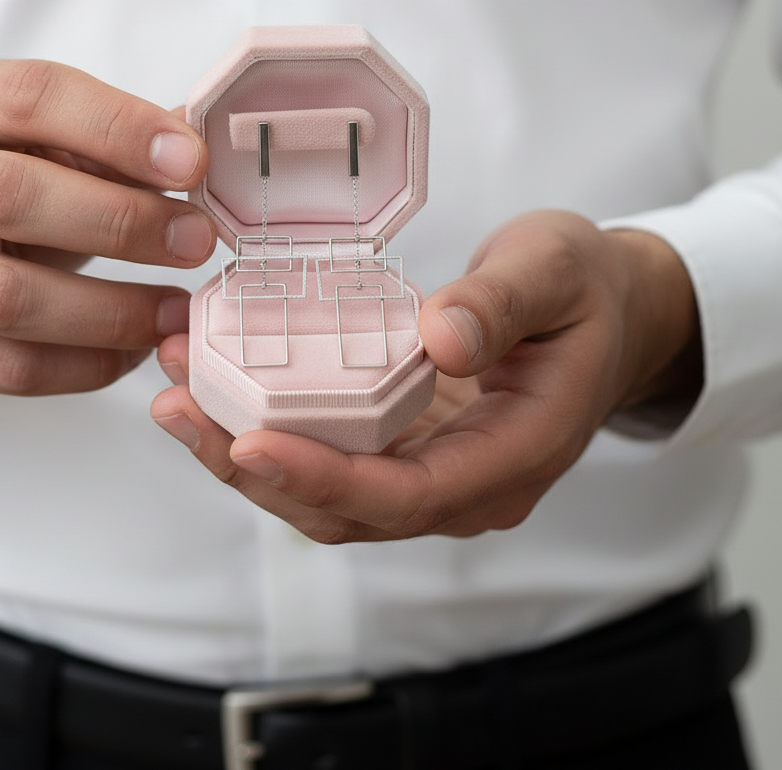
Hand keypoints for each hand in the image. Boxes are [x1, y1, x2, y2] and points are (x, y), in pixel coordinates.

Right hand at [0, 59, 215, 395]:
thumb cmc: (8, 187)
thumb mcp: (54, 144)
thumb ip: (121, 139)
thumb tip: (208, 143)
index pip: (31, 97)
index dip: (119, 128)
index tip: (192, 164)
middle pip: (9, 196)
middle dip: (121, 223)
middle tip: (197, 242)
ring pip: (7, 297)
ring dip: (111, 312)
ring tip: (177, 313)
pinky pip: (8, 366)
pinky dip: (85, 366)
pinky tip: (133, 351)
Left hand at [150, 210, 701, 541]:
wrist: (607, 312)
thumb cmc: (584, 290)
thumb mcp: (554, 271)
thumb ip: (502, 304)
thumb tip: (439, 340)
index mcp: (515, 454)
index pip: (408, 496)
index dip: (325, 480)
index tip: (247, 443)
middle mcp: (468, 484)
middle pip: (346, 511)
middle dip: (252, 470)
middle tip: (176, 407)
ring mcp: (434, 472)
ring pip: (325, 496)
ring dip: (242, 455)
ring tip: (174, 393)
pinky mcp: (406, 448)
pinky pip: (329, 458)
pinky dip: (268, 430)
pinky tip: (217, 385)